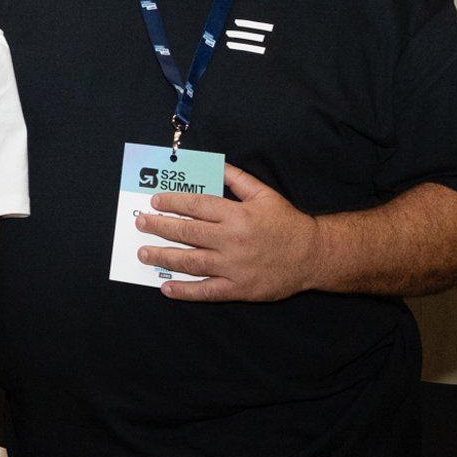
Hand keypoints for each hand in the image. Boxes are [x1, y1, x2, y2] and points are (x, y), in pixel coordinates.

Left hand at [135, 163, 324, 302]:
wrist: (314, 256)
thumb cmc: (287, 223)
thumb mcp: (265, 195)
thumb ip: (237, 179)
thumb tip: (215, 165)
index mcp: (237, 215)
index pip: (196, 206)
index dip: (172, 203)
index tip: (155, 201)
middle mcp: (232, 240)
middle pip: (187, 233)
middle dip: (159, 227)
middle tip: (141, 224)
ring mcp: (234, 267)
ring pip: (191, 262)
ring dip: (163, 257)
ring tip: (143, 253)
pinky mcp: (239, 289)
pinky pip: (206, 291)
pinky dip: (184, 291)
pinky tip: (166, 288)